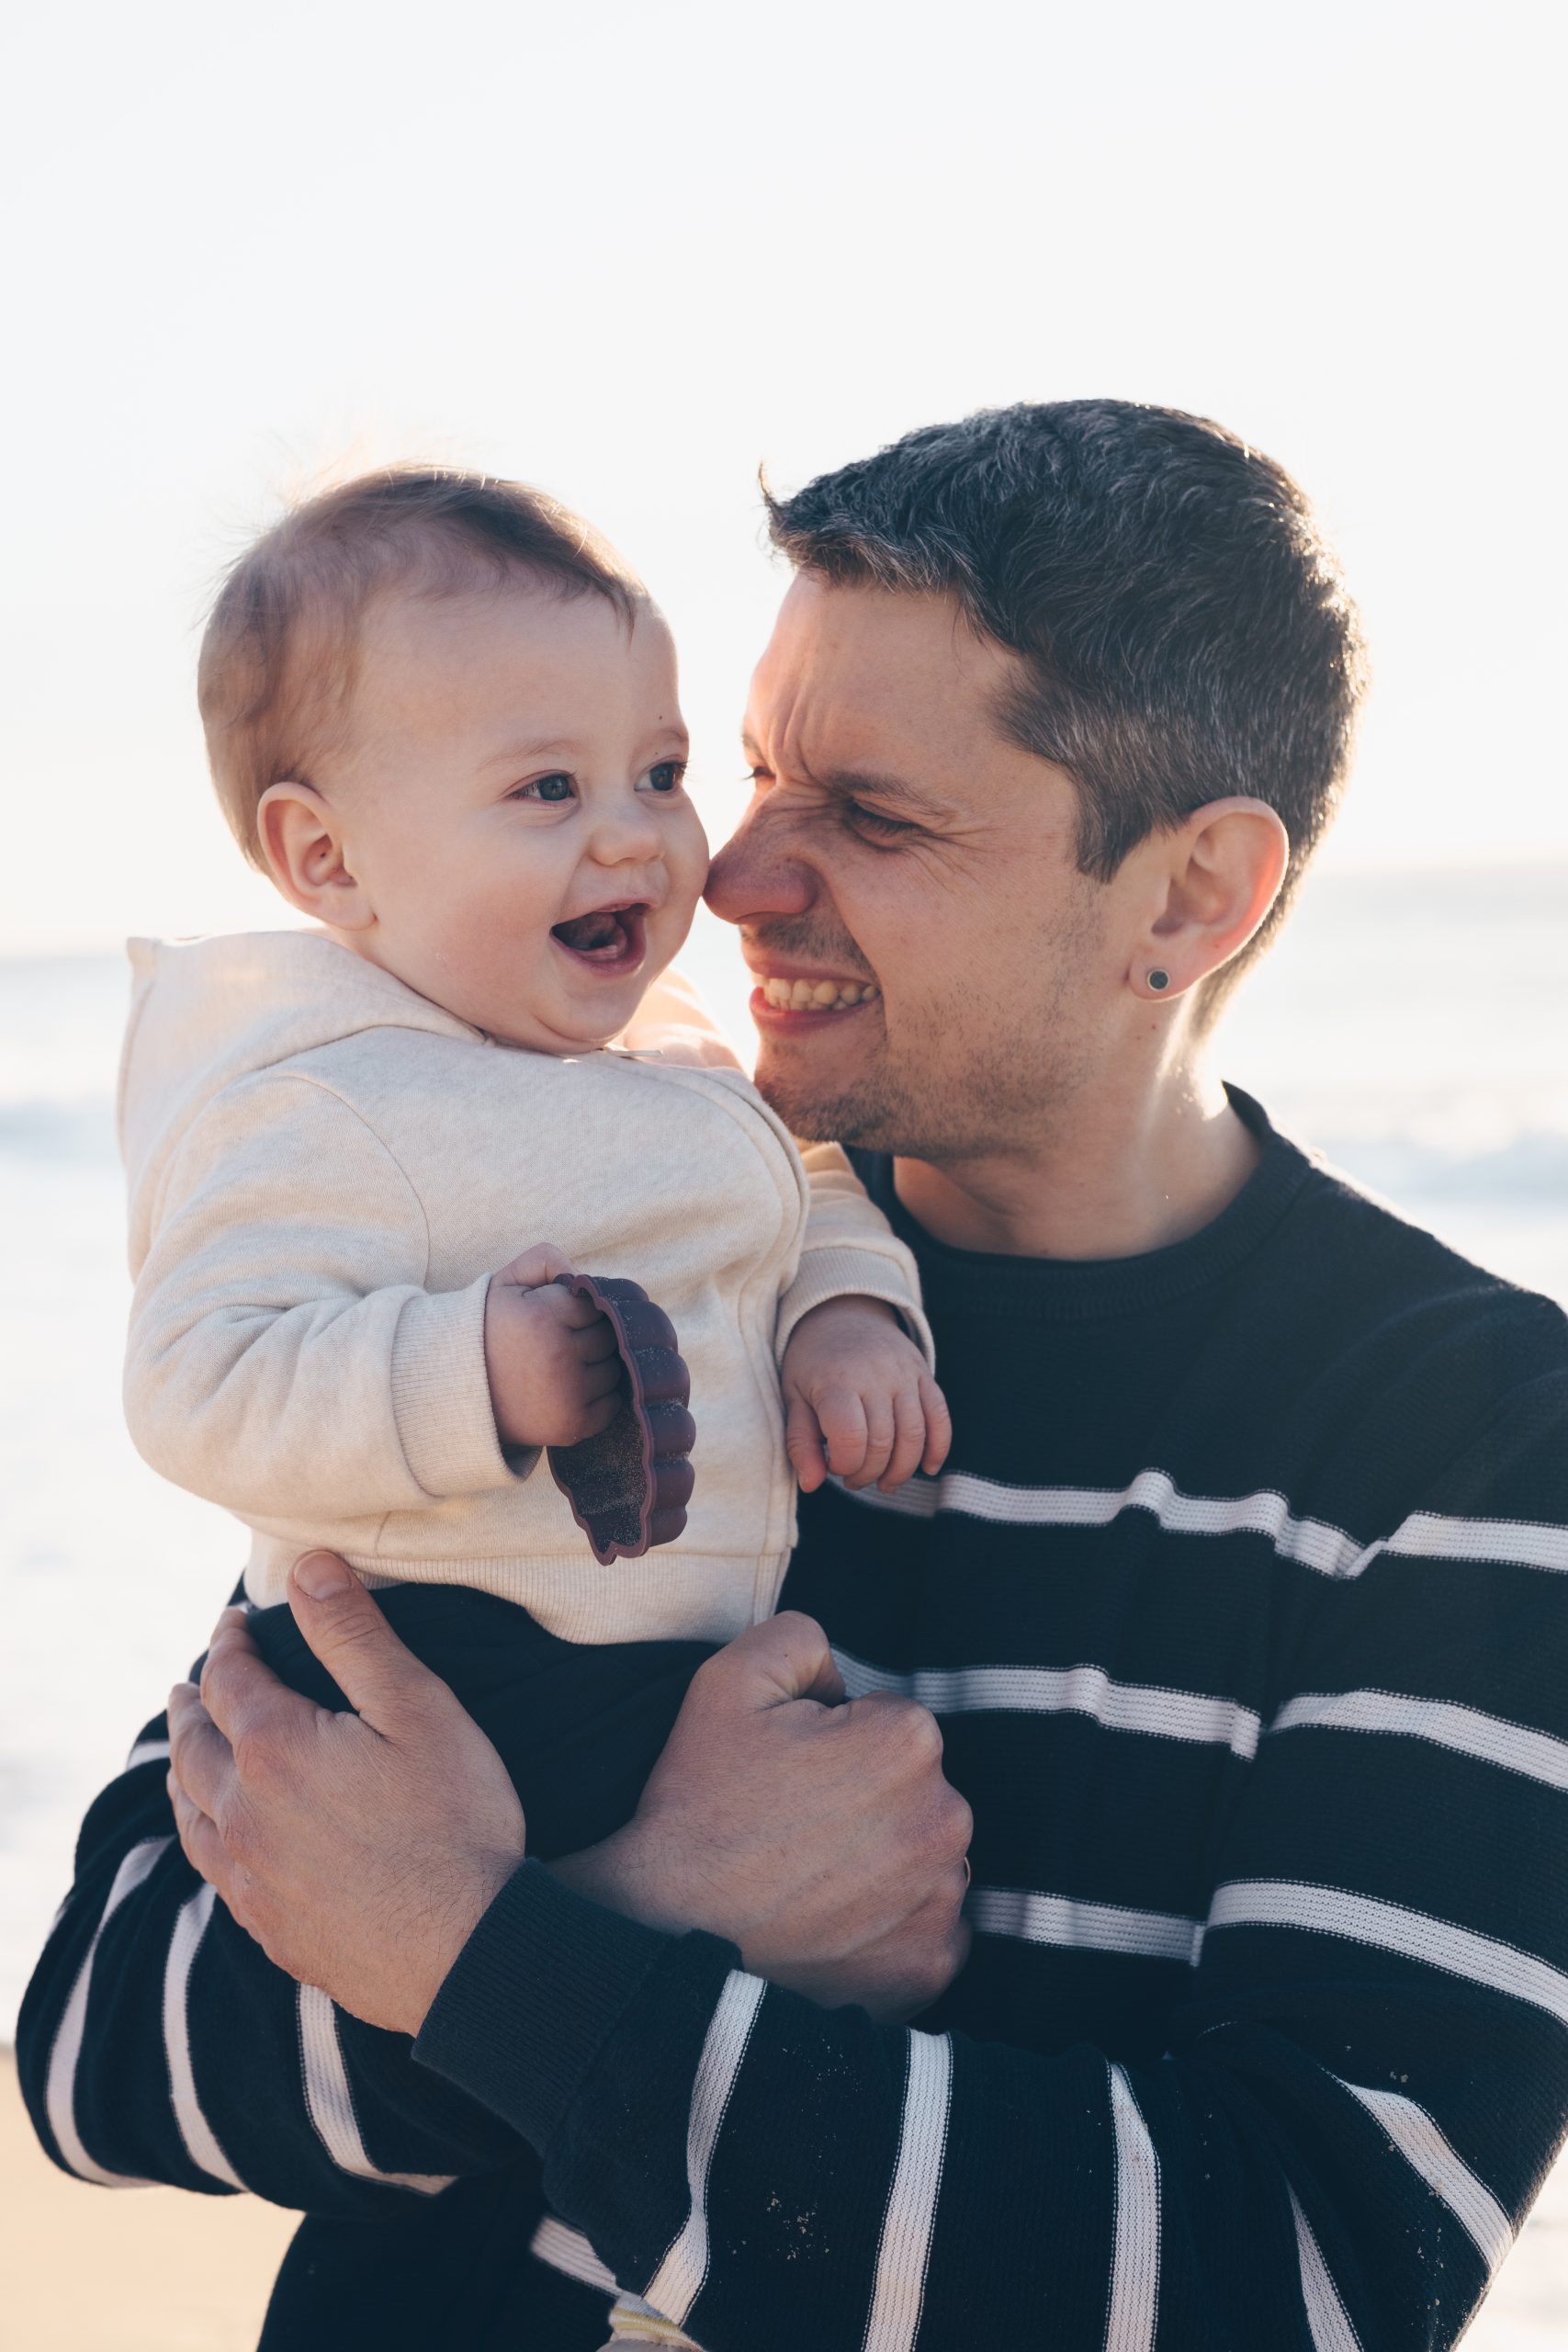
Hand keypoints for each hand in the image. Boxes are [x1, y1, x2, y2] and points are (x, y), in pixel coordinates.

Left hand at [166, 1553, 525, 2034]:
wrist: (466, 1952)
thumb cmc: (455, 1821)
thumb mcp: (417, 1708)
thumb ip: (353, 1634)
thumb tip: (305, 1565)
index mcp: (273, 1748)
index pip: (228, 1677)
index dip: (228, 1642)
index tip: (234, 1622)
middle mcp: (241, 1813)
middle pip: (192, 1745)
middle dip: (192, 1703)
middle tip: (191, 1682)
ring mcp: (248, 1877)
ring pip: (189, 1811)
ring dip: (183, 1769)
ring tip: (185, 1751)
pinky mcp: (267, 1926)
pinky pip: (211, 1868)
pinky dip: (201, 1832)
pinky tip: (218, 1836)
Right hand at [484, 1243, 623, 1449]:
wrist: (459, 1395)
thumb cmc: (488, 1333)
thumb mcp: (504, 1285)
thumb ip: (543, 1260)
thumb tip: (581, 1276)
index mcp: (542, 1317)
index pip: (593, 1304)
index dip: (576, 1309)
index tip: (555, 1319)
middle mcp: (558, 1356)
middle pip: (608, 1337)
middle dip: (589, 1335)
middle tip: (559, 1343)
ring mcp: (568, 1394)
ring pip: (613, 1369)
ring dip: (597, 1366)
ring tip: (563, 1367)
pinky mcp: (572, 1426)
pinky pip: (612, 1404)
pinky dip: (600, 1397)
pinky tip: (572, 1390)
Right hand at [554, 1612, 971, 2018]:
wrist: (663, 1932)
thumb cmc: (696, 1804)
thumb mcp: (728, 1678)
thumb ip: (801, 1639)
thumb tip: (841, 1680)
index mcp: (908, 1741)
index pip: (888, 1723)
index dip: (835, 1741)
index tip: (790, 1774)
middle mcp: (946, 1819)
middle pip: (915, 1790)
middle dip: (867, 1798)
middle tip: (793, 1826)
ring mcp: (941, 1901)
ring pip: (923, 1857)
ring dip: (884, 1861)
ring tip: (808, 1877)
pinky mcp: (928, 1966)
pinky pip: (929, 1928)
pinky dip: (892, 1926)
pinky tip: (832, 1922)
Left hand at [781, 1297, 951, 1492]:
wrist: (841, 1313)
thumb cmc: (812, 1363)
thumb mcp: (794, 1396)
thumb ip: (800, 1442)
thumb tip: (811, 1485)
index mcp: (837, 1382)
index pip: (850, 1437)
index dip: (844, 1464)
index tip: (833, 1467)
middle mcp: (875, 1375)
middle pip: (883, 1442)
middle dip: (869, 1473)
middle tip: (854, 1480)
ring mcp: (904, 1373)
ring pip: (915, 1435)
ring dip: (902, 1470)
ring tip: (884, 1483)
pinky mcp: (924, 1373)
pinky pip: (940, 1416)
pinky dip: (938, 1447)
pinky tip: (927, 1468)